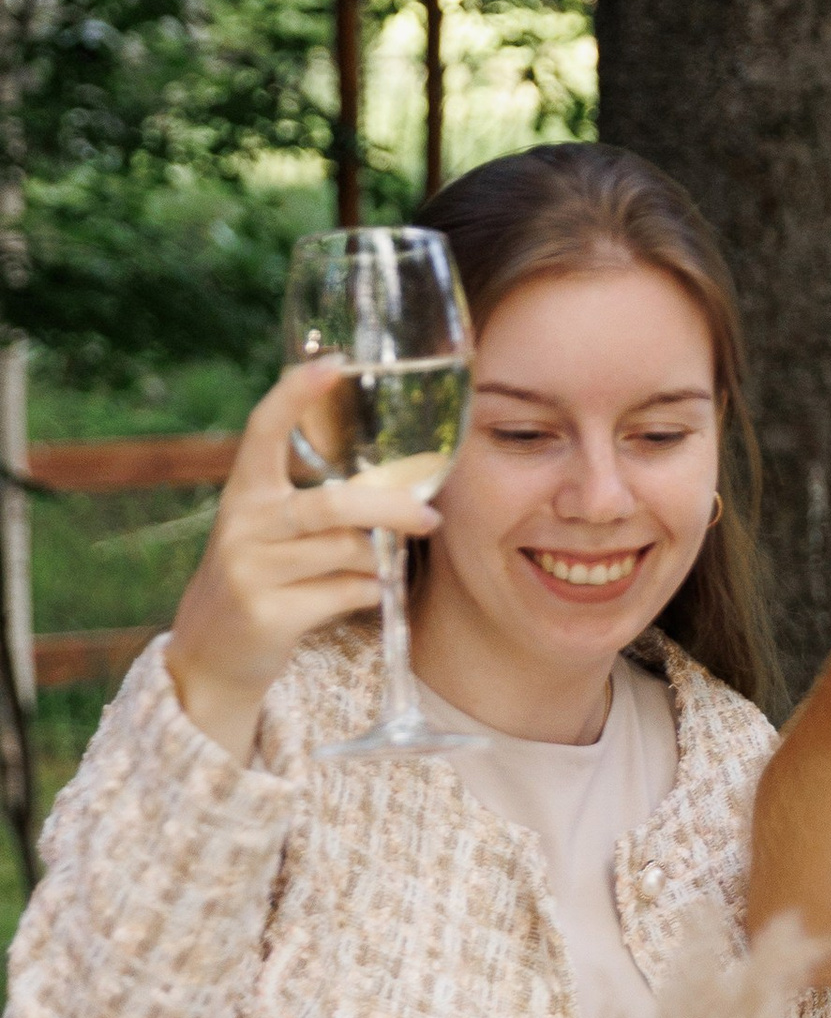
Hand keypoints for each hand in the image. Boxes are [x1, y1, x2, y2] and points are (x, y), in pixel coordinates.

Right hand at [167, 364, 444, 764]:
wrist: (213, 655)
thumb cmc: (263, 579)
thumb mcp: (272, 532)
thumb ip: (318, 507)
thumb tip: (401, 488)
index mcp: (245, 493)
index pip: (263, 430)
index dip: (296, 394)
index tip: (334, 362)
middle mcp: (241, 525)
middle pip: (332, 505)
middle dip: (390, 509)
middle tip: (430, 518)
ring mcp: (250, 571)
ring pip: (347, 553)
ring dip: (377, 561)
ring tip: (376, 567)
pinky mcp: (267, 615)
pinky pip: (346, 594)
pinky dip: (370, 592)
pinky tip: (363, 594)